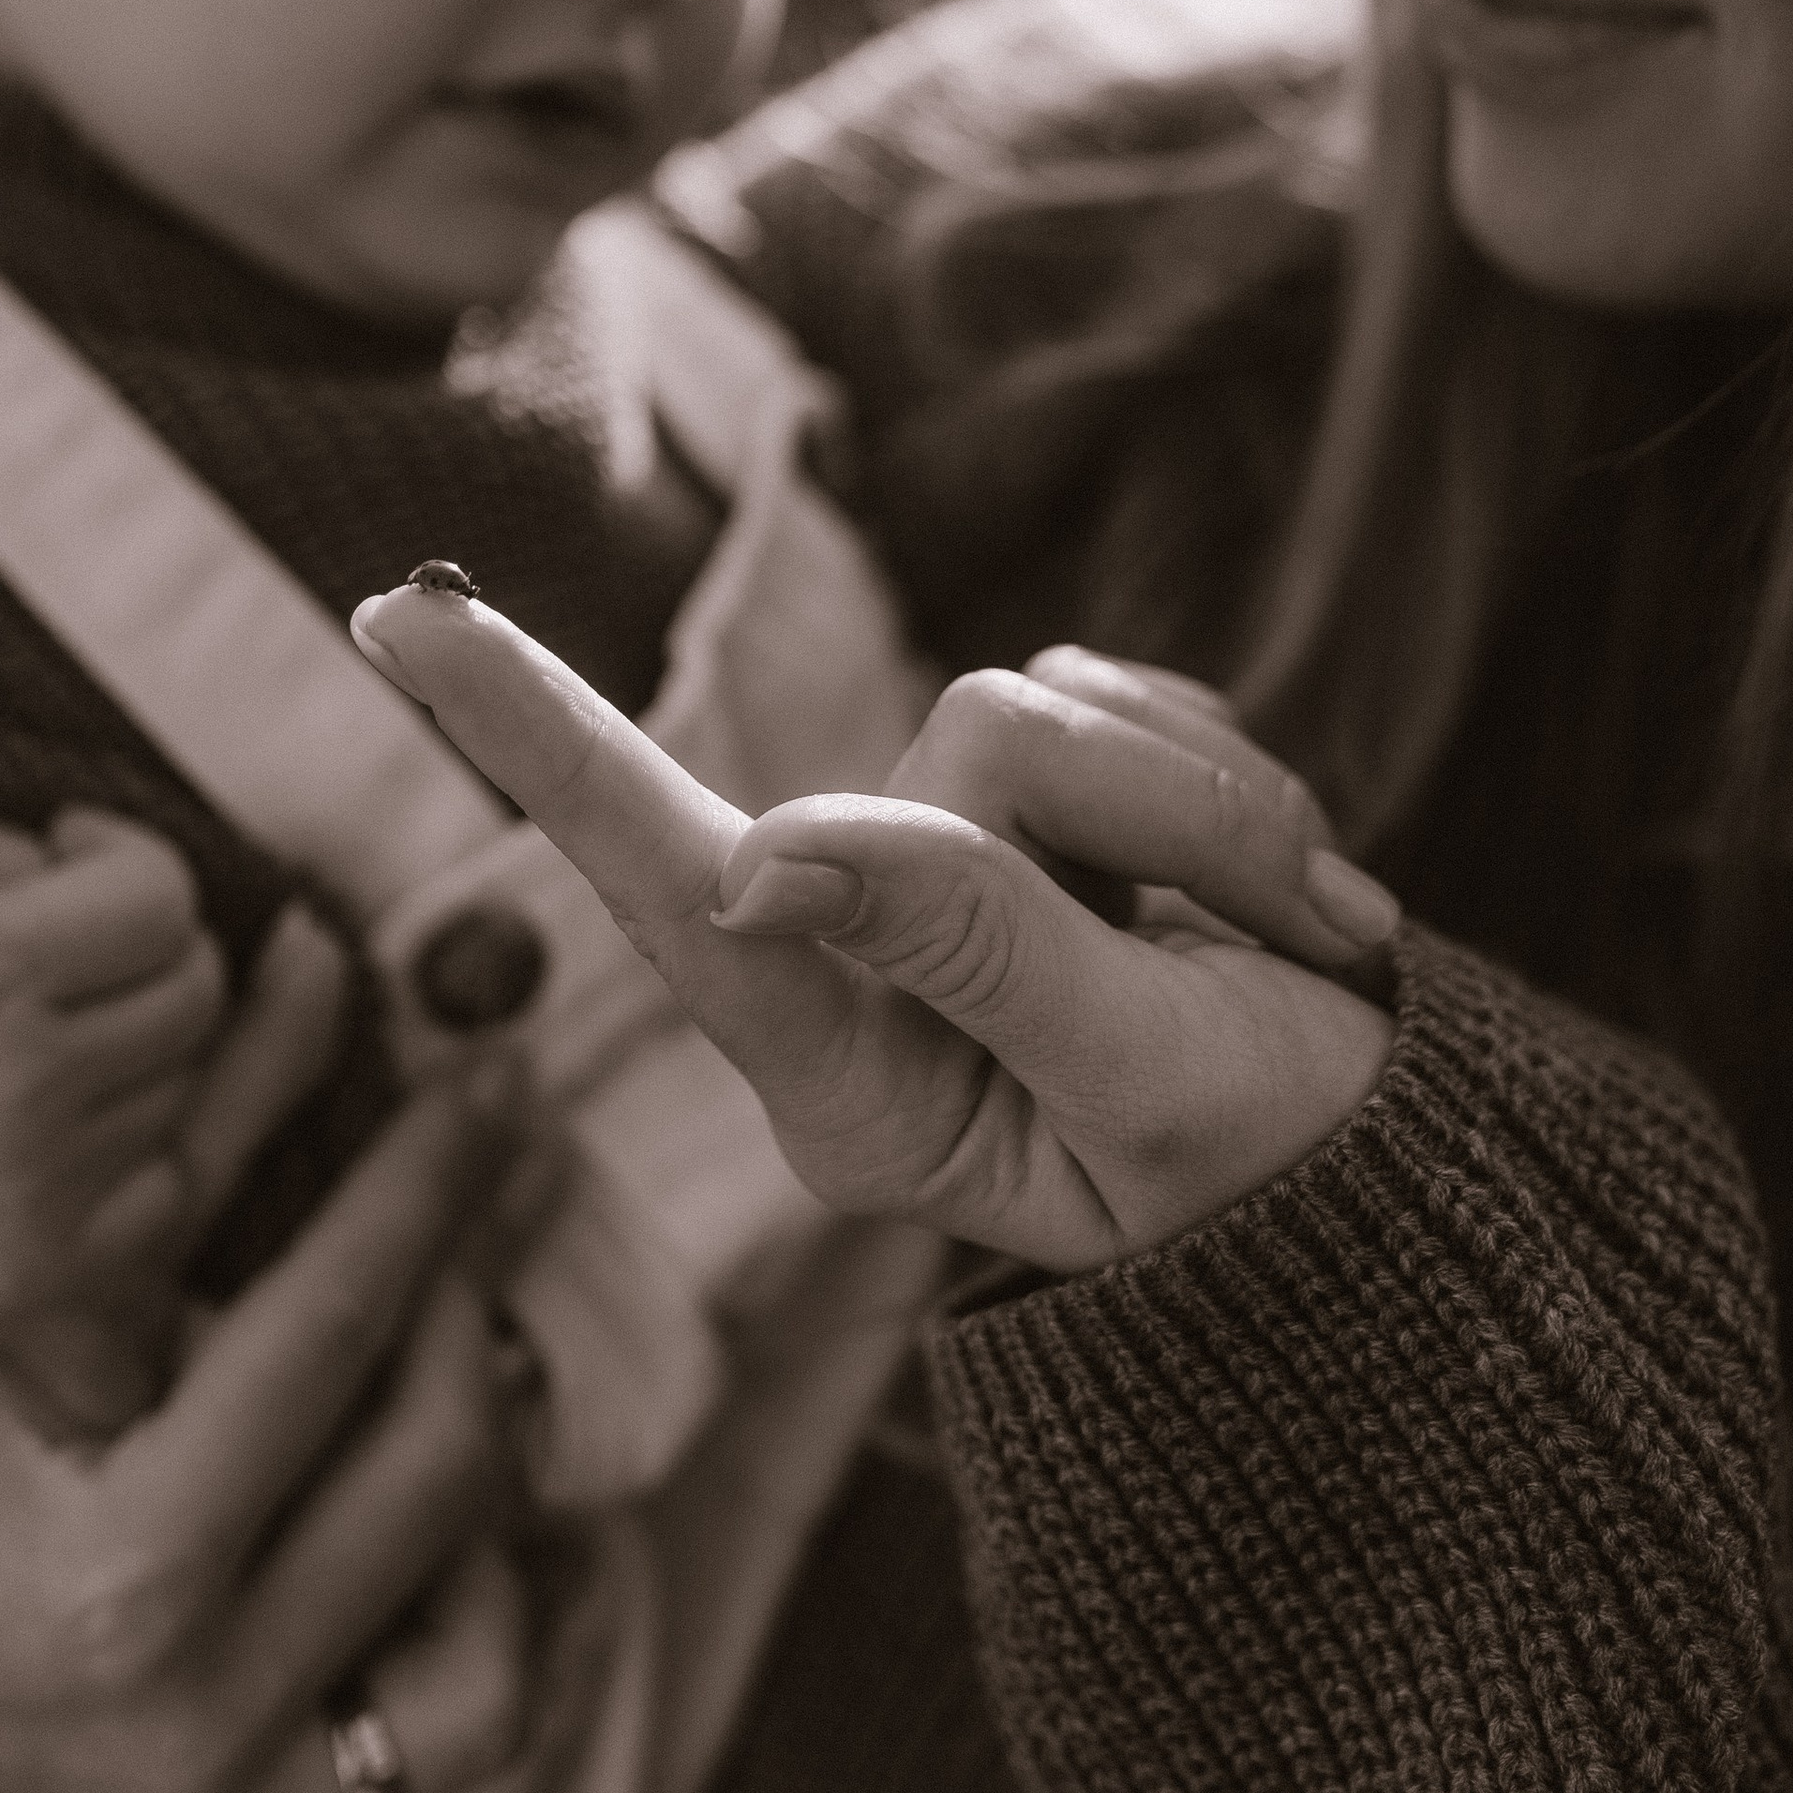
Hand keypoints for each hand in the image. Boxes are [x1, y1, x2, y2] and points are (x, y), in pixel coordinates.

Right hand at [0, 807, 228, 1319]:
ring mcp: (35, 1188)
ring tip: (50, 1034)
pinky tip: (62, 1115)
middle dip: (154, 949)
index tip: (80, 859)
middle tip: (82, 947)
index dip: (135, 859)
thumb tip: (100, 873)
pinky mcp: (43, 1264)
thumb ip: (1, 839)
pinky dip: (136, 1142)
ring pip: (184, 1080)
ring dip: (142, 1045)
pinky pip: (169, 1179)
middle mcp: (19, 1084)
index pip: (161, 897)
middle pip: (196, 989)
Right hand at [0, 1045, 543, 1792]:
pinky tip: (487, 1522)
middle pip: (431, 1452)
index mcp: (109, 1564)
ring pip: (479, 1589)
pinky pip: (473, 1723)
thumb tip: (318, 961)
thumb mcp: (30, 1319)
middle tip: (500, 1170)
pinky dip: (507, 1608)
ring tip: (464, 1347)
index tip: (486, 1085)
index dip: (423, 1188)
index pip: (327, 1336)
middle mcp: (186, 1707)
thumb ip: (186, 1151)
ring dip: (493, 1445)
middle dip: (480, 1282)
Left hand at [350, 589, 1397, 1273]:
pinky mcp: (1043, 801)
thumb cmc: (1279, 1181)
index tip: (391, 611)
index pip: (668, 876)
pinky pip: (1124, 688)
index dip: (528, 730)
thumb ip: (984, 952)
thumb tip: (766, 843)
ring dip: (1208, 807)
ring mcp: (957, 871)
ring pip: (1050, 701)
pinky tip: (1273, 895)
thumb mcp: (1152, 1088)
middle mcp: (869, 958)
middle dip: (1150, 813)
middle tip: (1275, 944)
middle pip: (966, 749)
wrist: (1401, 1176)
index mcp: (851, 1077)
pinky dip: (1225, 779)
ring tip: (1281, 940)